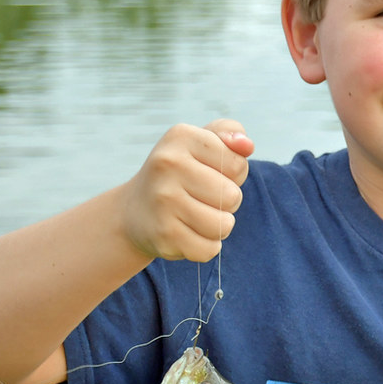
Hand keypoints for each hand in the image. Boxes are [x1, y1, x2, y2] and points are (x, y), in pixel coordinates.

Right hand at [120, 120, 254, 262]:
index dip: (233, 175)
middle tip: (202, 198)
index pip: (238, 165)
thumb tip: (247, 145)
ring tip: (196, 216)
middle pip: (232, 197)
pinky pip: (208, 250)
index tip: (210, 173)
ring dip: (218, 226)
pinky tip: (187, 233)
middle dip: (226, 202)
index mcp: (181, 136)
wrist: (135, 210)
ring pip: (223, 226)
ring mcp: (163, 200)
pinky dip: (205, 247)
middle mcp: (168, 164)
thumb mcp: (201, 143)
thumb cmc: (182, 173)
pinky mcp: (163, 234)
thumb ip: (230, 133)